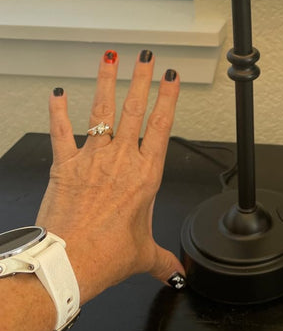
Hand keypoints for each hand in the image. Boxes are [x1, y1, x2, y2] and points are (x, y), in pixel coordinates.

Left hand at [36, 49, 185, 304]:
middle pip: (134, 109)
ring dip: (107, 82)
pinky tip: (58, 94)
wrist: (66, 264)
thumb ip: (162, 259)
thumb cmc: (104, 258)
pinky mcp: (64, 166)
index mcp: (145, 176)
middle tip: (146, 58)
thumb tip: (176, 271)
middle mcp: (120, 160)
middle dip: (142, 79)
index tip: (172, 78)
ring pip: (102, 111)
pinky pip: (60, 132)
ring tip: (110, 60)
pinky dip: (58, 112)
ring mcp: (92, 159)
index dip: (169, 98)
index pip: (162, 125)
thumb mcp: (142, 255)